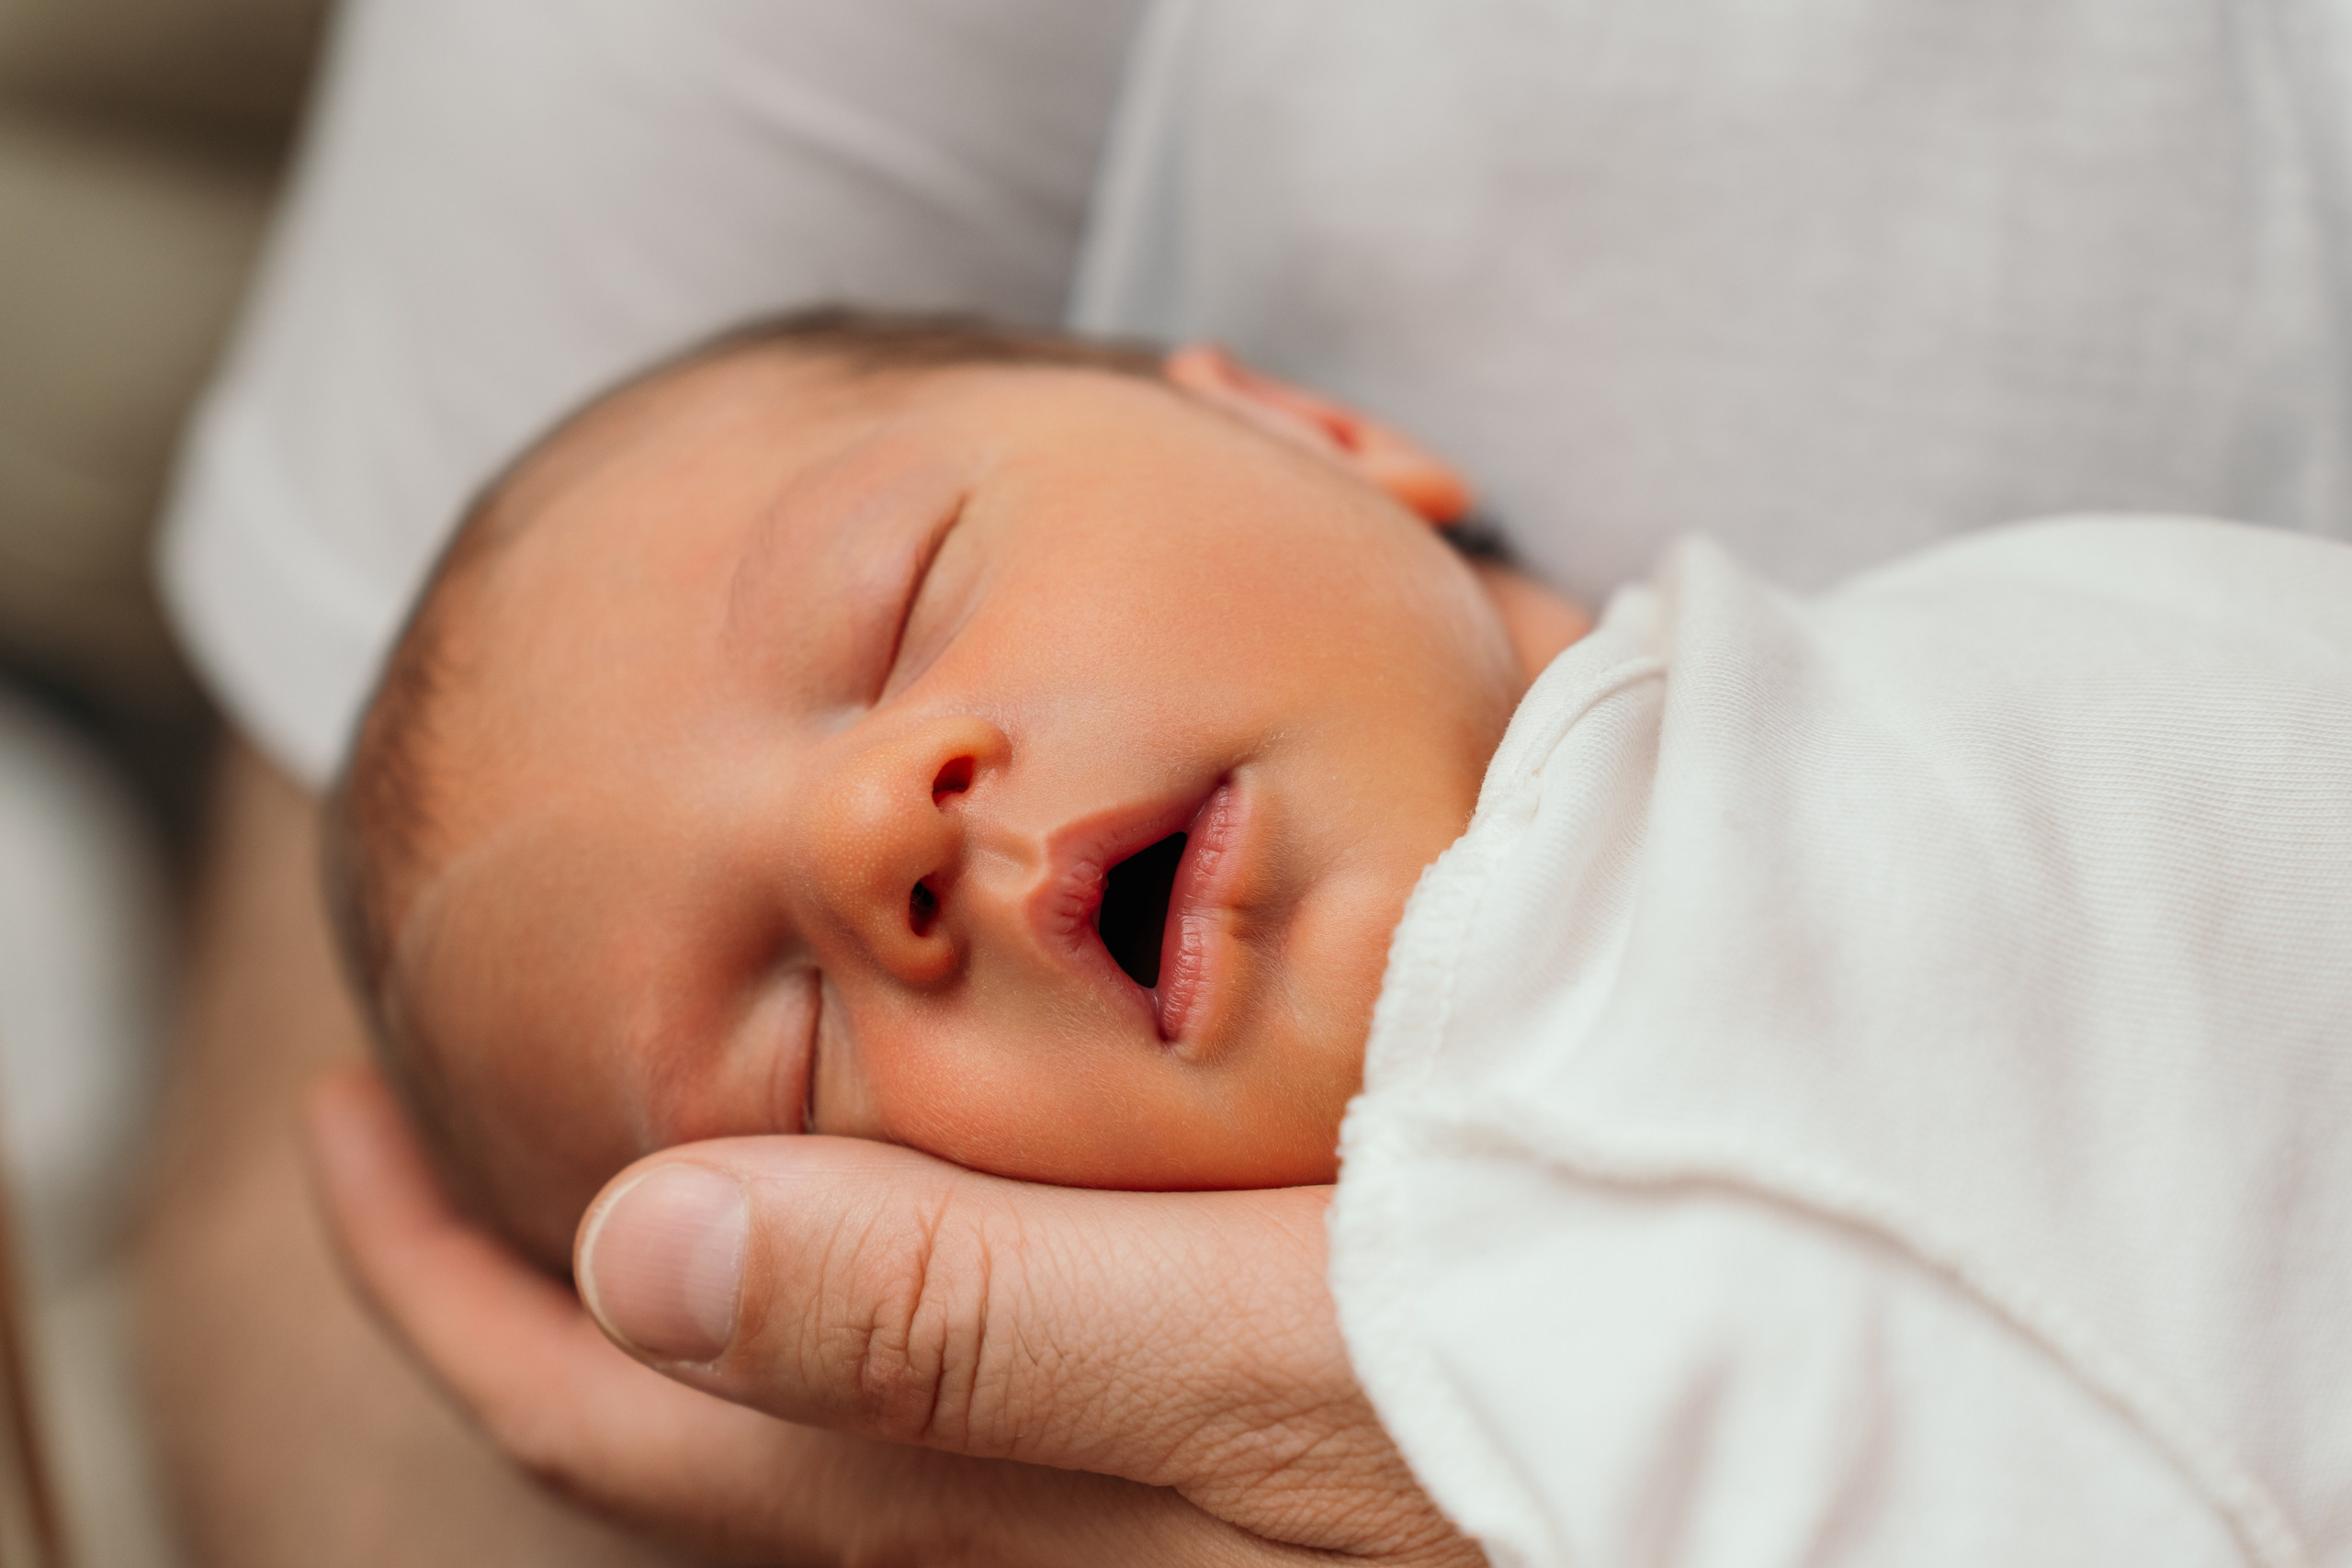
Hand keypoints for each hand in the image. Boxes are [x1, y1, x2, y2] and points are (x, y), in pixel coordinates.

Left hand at [307, 1066, 1477, 1565]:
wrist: (1759, 1401)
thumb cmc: (1551, 1366)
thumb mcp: (1264, 1353)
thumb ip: (964, 1312)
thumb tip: (636, 1246)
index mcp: (984, 1480)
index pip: (619, 1408)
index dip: (446, 1281)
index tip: (343, 1111)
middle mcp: (1007, 1490)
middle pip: (677, 1408)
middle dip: (524, 1260)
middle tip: (434, 1089)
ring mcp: (1090, 1457)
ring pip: (805, 1364)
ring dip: (689, 1232)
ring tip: (637, 1085)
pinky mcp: (1177, 1400)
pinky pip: (941, 1323)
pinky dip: (854, 1217)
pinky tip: (891, 1116)